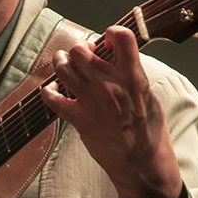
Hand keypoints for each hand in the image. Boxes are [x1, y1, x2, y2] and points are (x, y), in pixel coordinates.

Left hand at [40, 26, 182, 197]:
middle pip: (82, 50)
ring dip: (61, 63)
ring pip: (63, 68)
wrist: (142, 163)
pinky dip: (49, 92)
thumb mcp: (149, 95)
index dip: (111, 33)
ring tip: (65, 65)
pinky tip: (54, 91)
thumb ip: (132, 73)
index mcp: (133, 77)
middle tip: (83, 55)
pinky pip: (52, 99)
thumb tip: (116, 54)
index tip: (108, 41)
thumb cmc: (149, 130)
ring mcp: (92, 102)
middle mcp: (110, 85)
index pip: (122, 37)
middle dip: (80, 49)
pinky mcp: (79, 119)